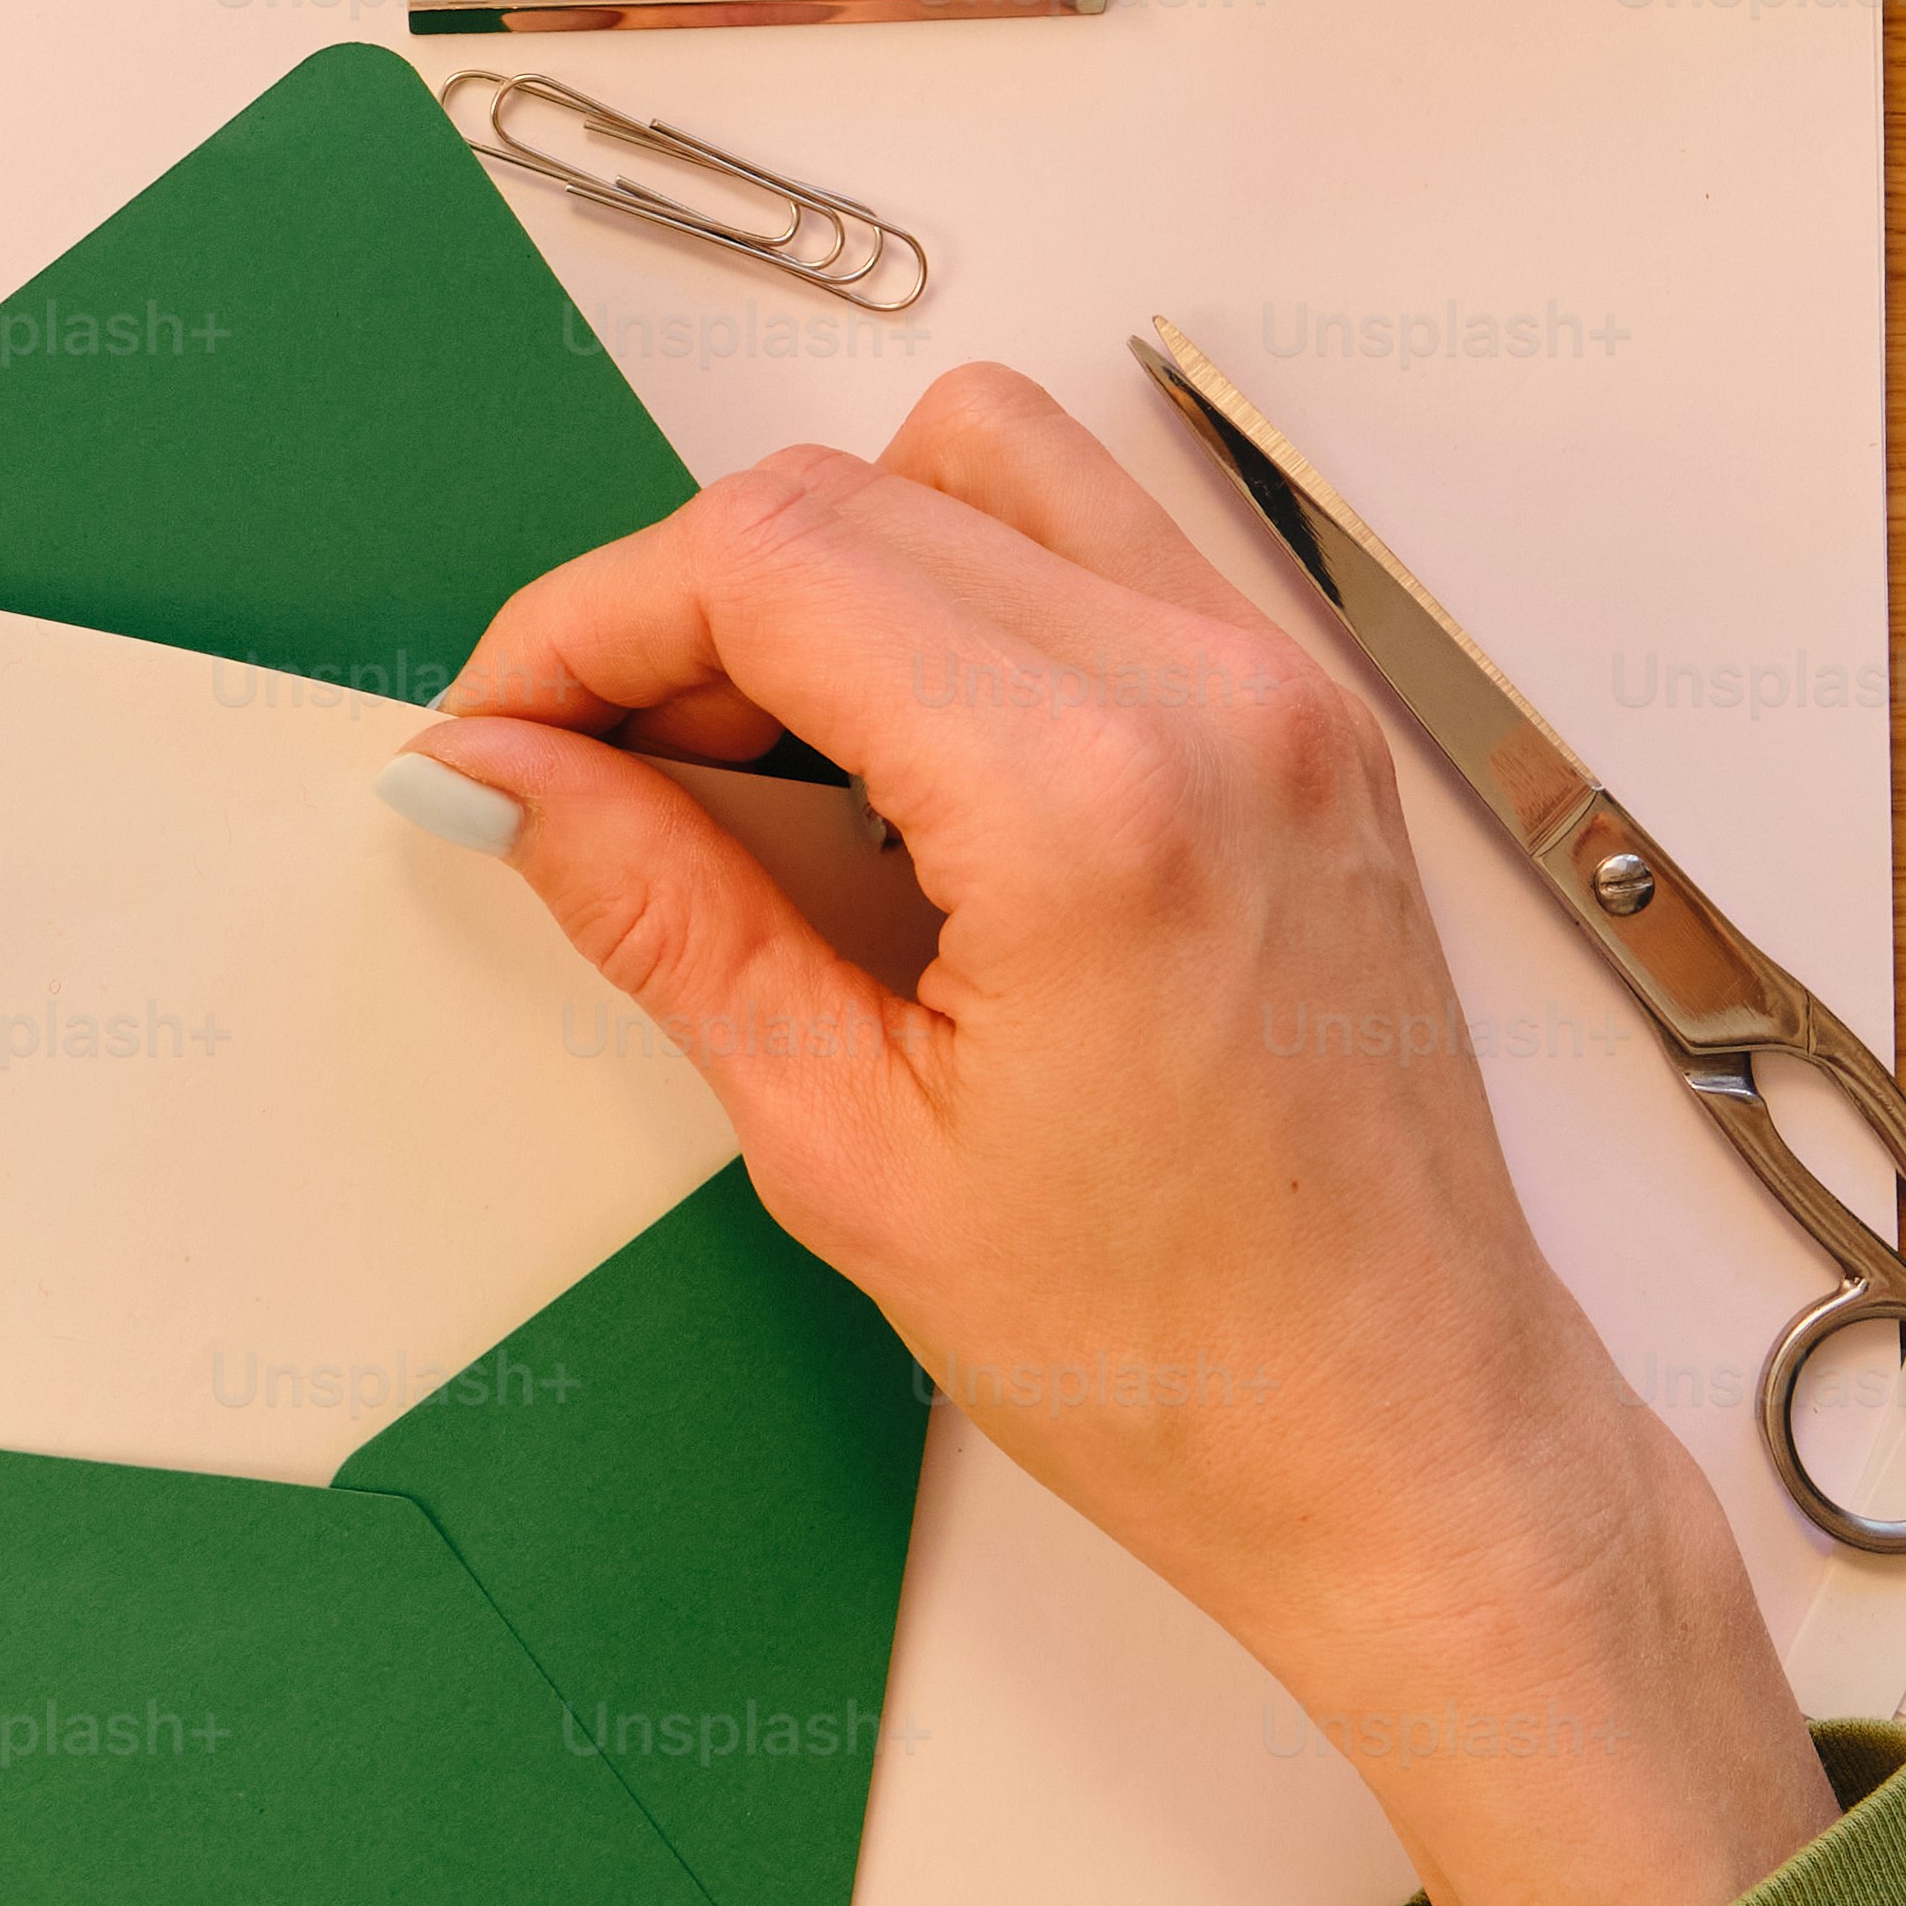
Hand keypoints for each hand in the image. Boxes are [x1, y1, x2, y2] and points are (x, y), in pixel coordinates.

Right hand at [391, 365, 1830, 1905]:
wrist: (1406, 1443)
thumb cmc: (1167, 1353)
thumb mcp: (845, 1146)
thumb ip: (661, 911)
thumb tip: (500, 772)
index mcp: (1088, 803)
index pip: (766, 563)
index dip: (584, 625)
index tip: (498, 732)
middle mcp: (1206, 693)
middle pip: (850, 491)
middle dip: (677, 605)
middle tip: (592, 771)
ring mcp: (1280, 687)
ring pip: (978, 463)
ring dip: (827, 563)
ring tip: (758, 758)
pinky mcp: (1307, 716)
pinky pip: (1093, 541)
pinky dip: (958, 588)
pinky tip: (900, 767)